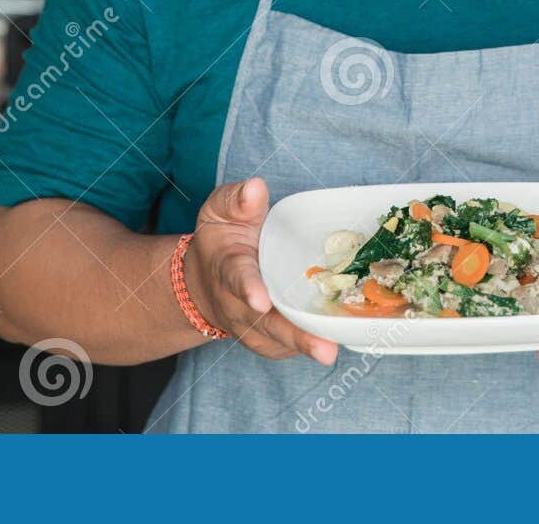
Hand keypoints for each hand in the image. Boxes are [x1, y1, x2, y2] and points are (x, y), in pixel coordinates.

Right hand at [183, 177, 338, 364]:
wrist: (203, 281)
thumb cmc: (221, 240)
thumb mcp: (221, 212)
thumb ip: (237, 200)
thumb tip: (256, 187)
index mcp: (229, 267)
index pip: (238, 278)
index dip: (249, 289)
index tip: (261, 300)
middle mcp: (238, 303)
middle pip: (266, 323)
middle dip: (294, 336)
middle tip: (324, 349)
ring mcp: (251, 325)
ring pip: (278, 340)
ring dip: (304, 346)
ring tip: (332, 350)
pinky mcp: (265, 339)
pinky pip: (284, 347)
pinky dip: (306, 346)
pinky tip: (335, 341)